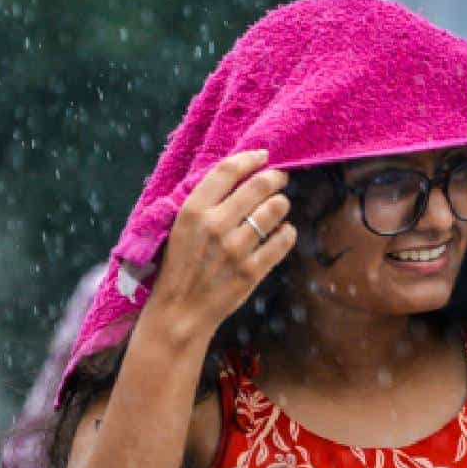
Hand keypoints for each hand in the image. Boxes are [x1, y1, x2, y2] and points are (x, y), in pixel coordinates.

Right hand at [145, 149, 296, 343]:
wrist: (180, 311)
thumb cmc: (179, 266)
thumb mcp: (180, 228)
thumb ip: (205, 203)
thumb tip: (238, 176)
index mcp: (193, 211)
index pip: (228, 171)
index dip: (250, 158)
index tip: (263, 156)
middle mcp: (215, 225)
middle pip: (259, 186)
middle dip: (275, 178)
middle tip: (279, 179)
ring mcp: (236, 248)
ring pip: (275, 210)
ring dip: (282, 204)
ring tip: (279, 206)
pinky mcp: (252, 270)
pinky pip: (283, 241)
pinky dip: (287, 233)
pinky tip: (283, 231)